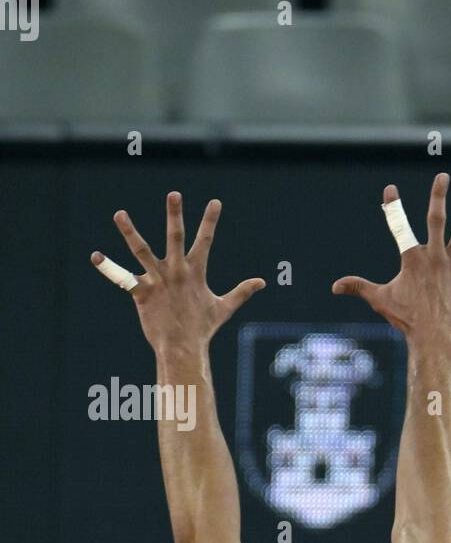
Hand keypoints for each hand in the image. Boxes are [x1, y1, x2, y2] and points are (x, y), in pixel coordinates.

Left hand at [91, 192, 264, 355]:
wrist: (182, 348)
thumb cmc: (202, 328)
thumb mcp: (224, 307)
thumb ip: (241, 292)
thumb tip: (262, 282)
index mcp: (195, 272)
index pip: (205, 241)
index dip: (211, 221)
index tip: (215, 202)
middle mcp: (176, 271)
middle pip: (175, 237)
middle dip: (175, 215)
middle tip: (175, 194)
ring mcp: (157, 280)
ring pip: (141, 250)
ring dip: (129, 232)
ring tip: (119, 214)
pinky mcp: (141, 292)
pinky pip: (122, 278)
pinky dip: (108, 267)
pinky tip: (95, 256)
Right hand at [332, 173, 450, 343]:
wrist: (433, 337)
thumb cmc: (405, 319)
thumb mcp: (379, 299)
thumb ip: (358, 287)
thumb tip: (334, 287)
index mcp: (412, 259)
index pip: (399, 227)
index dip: (392, 207)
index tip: (389, 188)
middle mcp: (433, 257)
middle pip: (436, 220)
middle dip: (438, 197)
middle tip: (443, 176)